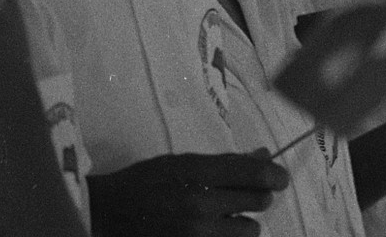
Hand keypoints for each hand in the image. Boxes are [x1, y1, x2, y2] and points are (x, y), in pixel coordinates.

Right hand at [87, 150, 289, 236]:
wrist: (105, 216)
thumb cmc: (144, 182)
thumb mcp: (181, 162)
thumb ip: (224, 162)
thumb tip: (264, 157)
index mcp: (196, 173)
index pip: (253, 174)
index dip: (275, 175)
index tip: (280, 178)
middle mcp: (200, 204)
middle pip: (259, 201)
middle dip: (259, 197)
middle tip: (248, 195)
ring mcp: (197, 234)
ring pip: (249, 230)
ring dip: (244, 223)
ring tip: (226, 218)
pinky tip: (215, 231)